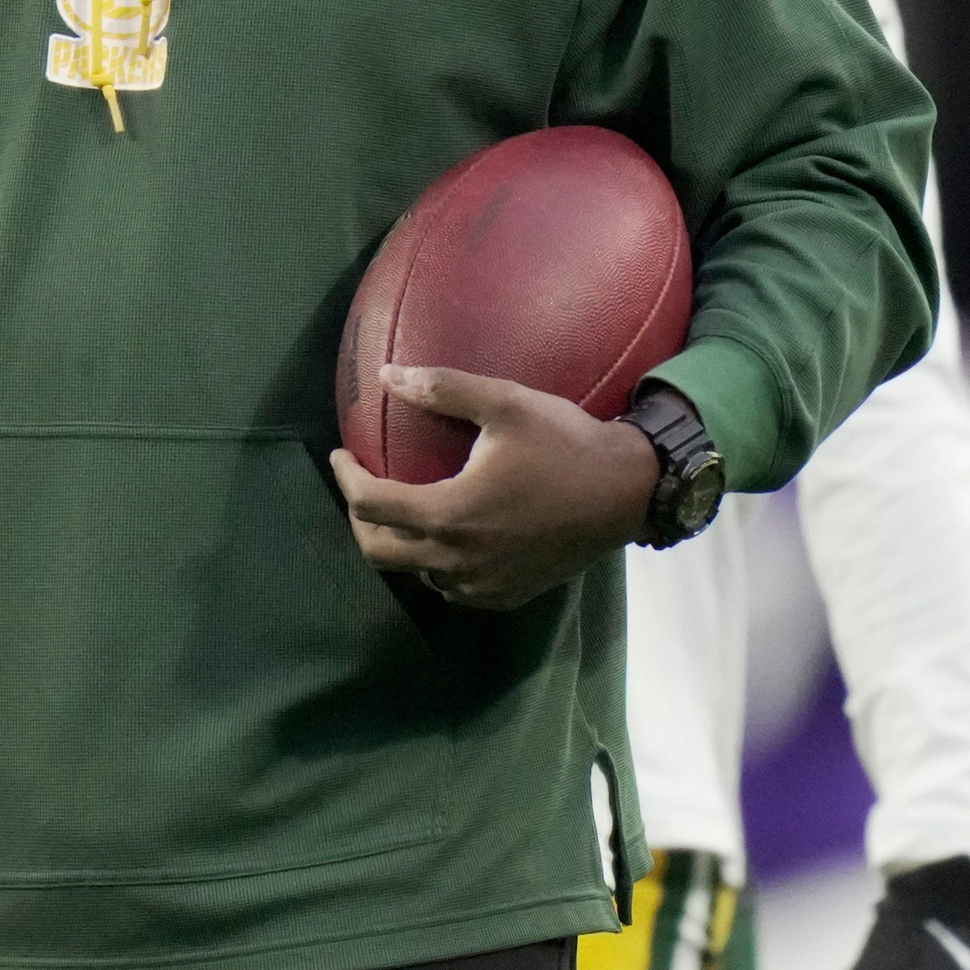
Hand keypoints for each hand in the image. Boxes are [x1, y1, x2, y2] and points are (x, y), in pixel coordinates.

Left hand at [329, 364, 658, 610]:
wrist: (628, 492)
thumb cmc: (565, 443)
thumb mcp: (504, 403)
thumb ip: (442, 388)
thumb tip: (388, 375)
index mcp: (451, 514)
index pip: (370, 506)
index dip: (346, 478)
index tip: (342, 454)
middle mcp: (459, 559)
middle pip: (379, 551)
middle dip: (359, 517)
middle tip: (362, 483)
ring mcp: (483, 585)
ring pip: (415, 572)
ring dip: (398, 542)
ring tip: (401, 504)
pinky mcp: (507, 595)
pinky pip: (450, 587)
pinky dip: (434, 563)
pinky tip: (444, 533)